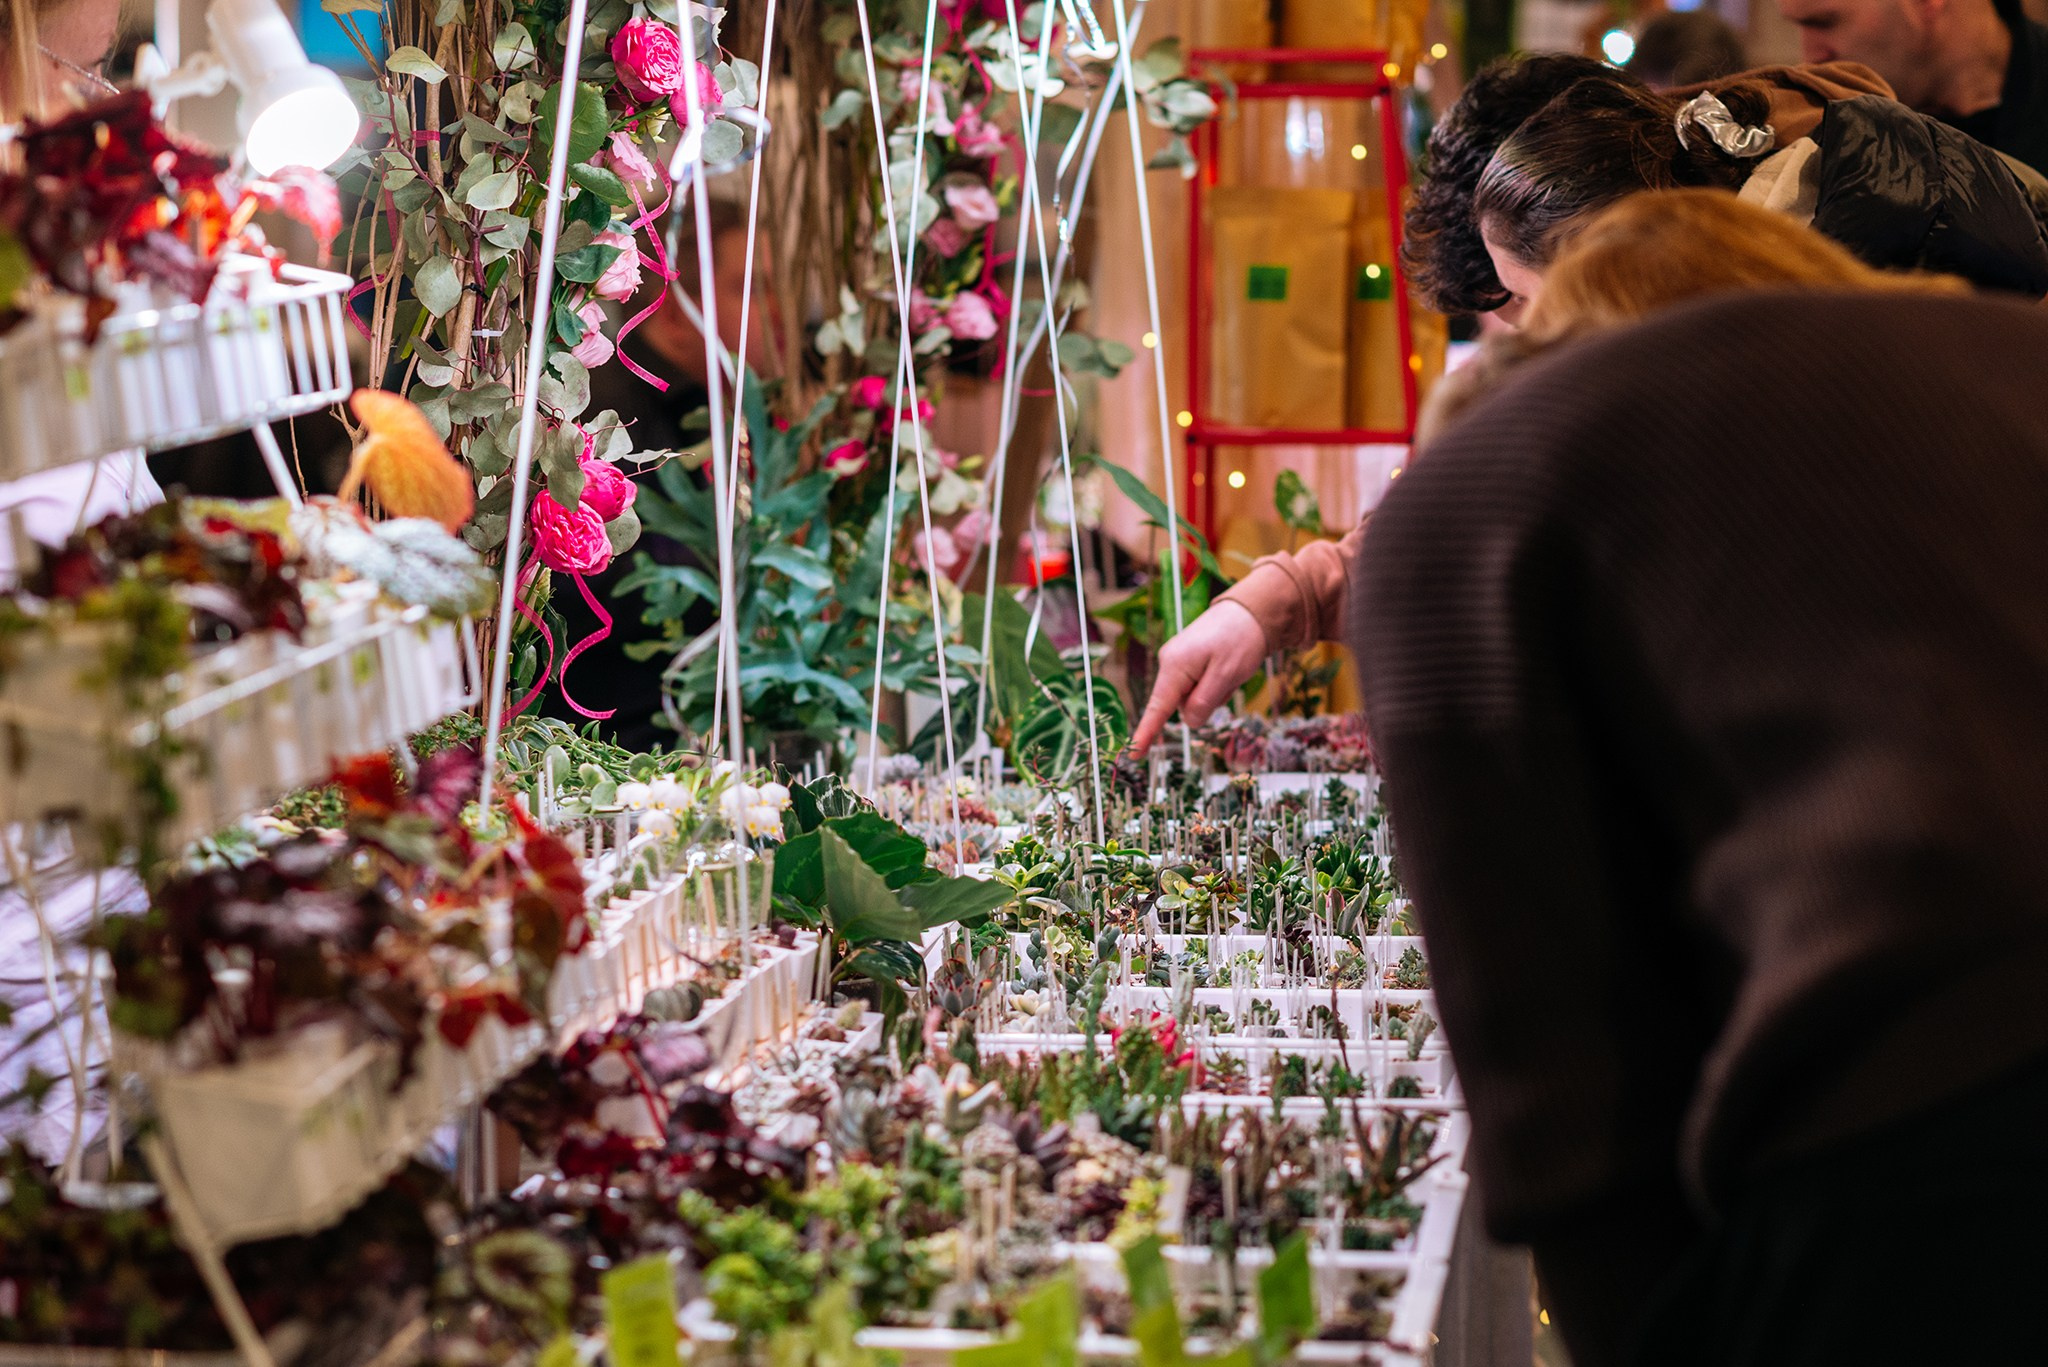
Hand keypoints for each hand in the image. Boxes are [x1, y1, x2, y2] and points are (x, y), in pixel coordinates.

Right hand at [1128, 598, 1269, 754]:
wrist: (1249, 611)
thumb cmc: (1240, 640)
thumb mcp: (1226, 675)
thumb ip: (1204, 702)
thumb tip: (1188, 722)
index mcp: (1175, 667)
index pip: (1157, 708)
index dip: (1146, 734)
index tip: (1133, 755)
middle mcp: (1170, 663)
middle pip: (1182, 705)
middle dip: (1206, 702)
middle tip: (1229, 680)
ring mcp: (1177, 661)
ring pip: (1191, 697)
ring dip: (1213, 692)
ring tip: (1228, 670)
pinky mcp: (1186, 661)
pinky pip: (1196, 686)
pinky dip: (1212, 684)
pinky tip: (1224, 668)